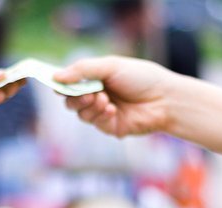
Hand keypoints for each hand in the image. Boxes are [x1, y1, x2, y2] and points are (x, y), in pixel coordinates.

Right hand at [54, 56, 180, 136]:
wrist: (165, 98)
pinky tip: (112, 109)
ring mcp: (103, 112)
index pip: (70, 82)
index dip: (62, 84)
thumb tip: (55, 76)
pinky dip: (101, 115)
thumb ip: (83, 70)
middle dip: (75, 97)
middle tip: (87, 93)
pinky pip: (95, 123)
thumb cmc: (142, 77)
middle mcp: (97, 95)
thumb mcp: (110, 66)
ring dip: (89, 106)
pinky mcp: (111, 127)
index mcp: (96, 78)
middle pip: (71, 101)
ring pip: (81, 114)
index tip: (56, 84)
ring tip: (104, 99)